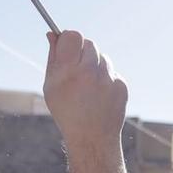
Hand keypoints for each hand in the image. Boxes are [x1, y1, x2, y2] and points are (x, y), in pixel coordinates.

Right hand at [43, 30, 129, 172]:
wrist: (92, 138)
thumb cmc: (67, 111)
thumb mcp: (51, 86)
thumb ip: (53, 58)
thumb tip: (53, 35)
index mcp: (69, 71)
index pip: (73, 36)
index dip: (69, 39)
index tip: (67, 47)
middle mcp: (90, 72)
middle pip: (89, 43)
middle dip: (82, 52)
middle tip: (77, 67)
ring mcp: (108, 79)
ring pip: (103, 57)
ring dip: (95, 66)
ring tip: (88, 87)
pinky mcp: (121, 86)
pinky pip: (113, 72)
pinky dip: (106, 79)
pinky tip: (99, 96)